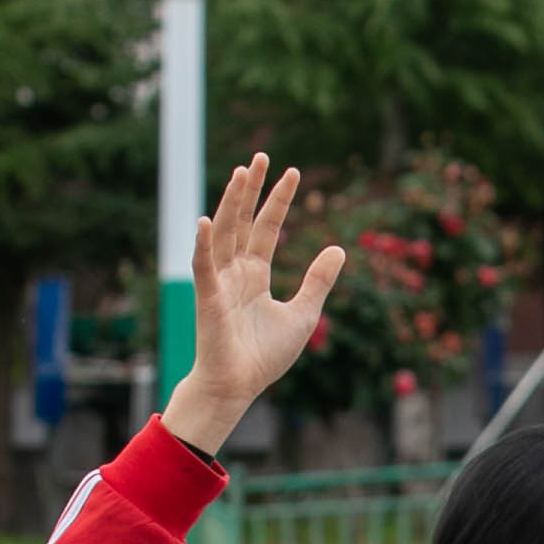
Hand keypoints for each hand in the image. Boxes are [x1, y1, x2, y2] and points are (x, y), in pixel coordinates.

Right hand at [175, 153, 346, 450]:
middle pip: (243, 221)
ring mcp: (220, 282)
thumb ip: (318, 281)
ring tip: (242, 172)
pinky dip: (203, 243)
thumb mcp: (303, 315)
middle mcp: (236, 272)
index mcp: (255, 274)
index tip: (292, 172)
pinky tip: (206, 220)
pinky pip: (203, 265)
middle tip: (262, 157)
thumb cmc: (264, 356)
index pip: (267, 228)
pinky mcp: (208, 297)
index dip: (278, 201)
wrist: (239, 387)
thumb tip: (339, 248)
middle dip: (253, 189)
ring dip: (232, 203)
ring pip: (225, 233)